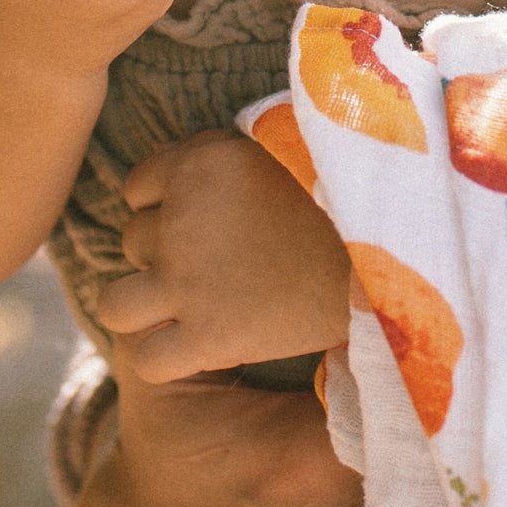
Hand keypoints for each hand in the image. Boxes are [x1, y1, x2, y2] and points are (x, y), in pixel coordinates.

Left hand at [93, 128, 352, 381]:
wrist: (392, 255)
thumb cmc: (349, 197)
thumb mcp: (285, 146)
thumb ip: (232, 153)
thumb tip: (209, 159)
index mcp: (197, 162)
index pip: (139, 187)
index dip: (167, 206)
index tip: (208, 221)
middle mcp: (179, 219)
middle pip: (133, 241)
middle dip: (164, 255)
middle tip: (215, 265)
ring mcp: (186, 282)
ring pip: (114, 303)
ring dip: (143, 308)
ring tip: (181, 311)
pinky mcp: (206, 337)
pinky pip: (146, 359)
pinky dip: (165, 360)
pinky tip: (198, 351)